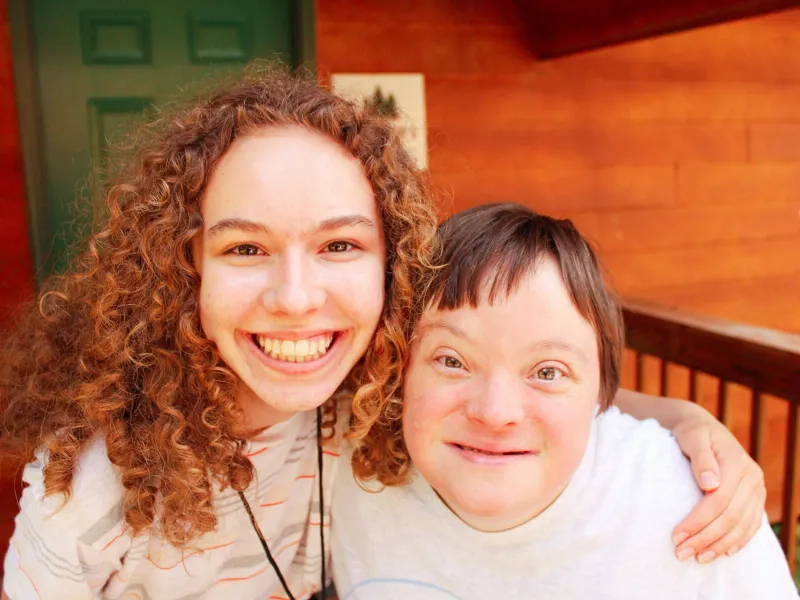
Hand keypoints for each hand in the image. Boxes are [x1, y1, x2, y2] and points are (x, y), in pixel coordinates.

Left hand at [671, 410, 765, 563]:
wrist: (704, 428)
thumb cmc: (693, 432)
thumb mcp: (692, 437)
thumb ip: (701, 458)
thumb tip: (710, 484)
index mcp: (738, 463)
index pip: (718, 501)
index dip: (697, 521)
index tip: (676, 536)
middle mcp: (752, 477)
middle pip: (730, 517)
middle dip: (705, 538)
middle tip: (681, 553)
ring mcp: (757, 488)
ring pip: (742, 525)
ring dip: (720, 545)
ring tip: (698, 558)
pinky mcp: (755, 497)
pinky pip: (751, 524)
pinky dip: (739, 541)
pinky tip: (725, 552)